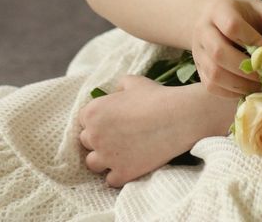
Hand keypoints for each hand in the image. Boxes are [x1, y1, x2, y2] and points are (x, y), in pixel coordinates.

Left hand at [78, 75, 201, 187]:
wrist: (177, 118)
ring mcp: (107, 157)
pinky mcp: (122, 174)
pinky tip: (129, 164)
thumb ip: (118, 88)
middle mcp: (95, 136)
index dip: (97, 120)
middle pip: (86, 142)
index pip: (83, 120)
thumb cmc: (154, 96)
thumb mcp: (132, 82)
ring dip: (103, 159)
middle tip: (117, 135)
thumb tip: (115, 93)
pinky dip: (118, 174)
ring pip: (93, 163)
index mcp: (93, 112)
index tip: (110, 121)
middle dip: (99, 138)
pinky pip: (110, 179)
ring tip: (119, 153)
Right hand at [191, 0, 261, 97]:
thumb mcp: (259, 9)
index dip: (254, 42)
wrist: (210, 18)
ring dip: (242, 84)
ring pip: (216, 74)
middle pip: (220, 53)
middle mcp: (204, 31)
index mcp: (219, 10)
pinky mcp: (200, 72)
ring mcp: (198, 53)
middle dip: (248, 69)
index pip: (232, 26)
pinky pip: (214, 87)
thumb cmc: (241, 14)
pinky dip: (234, 92)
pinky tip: (250, 89)